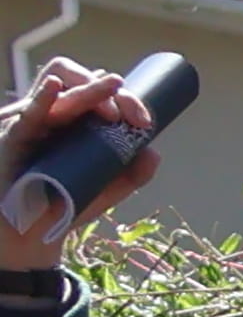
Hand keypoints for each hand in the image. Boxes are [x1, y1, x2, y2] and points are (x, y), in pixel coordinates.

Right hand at [0, 61, 163, 272]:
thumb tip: (153, 151)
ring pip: (60, 93)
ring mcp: (36, 124)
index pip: (100, 96)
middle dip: (110, 92)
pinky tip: (54, 86)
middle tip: (134, 114)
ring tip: (113, 86)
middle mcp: (56, 118)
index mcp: (77, 124)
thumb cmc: (67, 203)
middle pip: (80, 85)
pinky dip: (42, 99)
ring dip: (88, 90)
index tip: (145, 122)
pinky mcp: (16, 137)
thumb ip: (133, 173)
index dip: (125, 100)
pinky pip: (28, 115)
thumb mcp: (108, 189)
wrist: (36, 232)